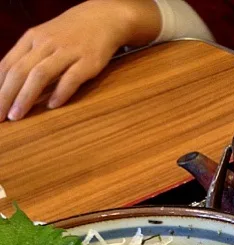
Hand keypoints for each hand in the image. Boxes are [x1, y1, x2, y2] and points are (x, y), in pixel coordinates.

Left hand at [0, 0, 160, 120]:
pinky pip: (71, 78)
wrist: (102, 18)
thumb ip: (29, 59)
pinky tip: (52, 106)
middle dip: (6, 95)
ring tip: (17, 116)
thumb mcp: (44, 39)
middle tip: (0, 117)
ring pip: (40, 74)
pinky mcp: (87, 61)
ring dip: (26, 97)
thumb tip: (10, 84)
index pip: (8, 64)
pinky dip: (60, 92)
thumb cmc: (70, 33)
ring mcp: (67, 52)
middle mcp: (45, 44)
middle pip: (20, 71)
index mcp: (31, 38)